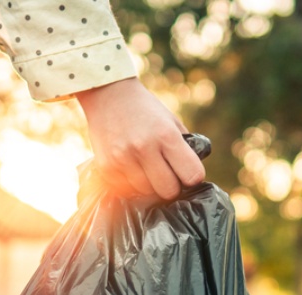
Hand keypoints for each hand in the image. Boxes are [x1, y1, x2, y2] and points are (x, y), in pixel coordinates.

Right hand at [76, 77, 205, 199]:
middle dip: (171, 186)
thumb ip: (185, 148)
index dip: (192, 177)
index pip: (193, 175)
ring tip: (144, 166)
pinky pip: (127, 190)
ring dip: (149, 184)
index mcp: (166, 135)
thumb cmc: (145, 110)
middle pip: (169, 191)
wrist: (108, 95)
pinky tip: (128, 165)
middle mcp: (144, 148)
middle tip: (166, 174)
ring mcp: (123, 160)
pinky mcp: (107, 168)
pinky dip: (130, 182)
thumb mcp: (171, 121)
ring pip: (147, 192)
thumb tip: (194, 178)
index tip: (186, 173)